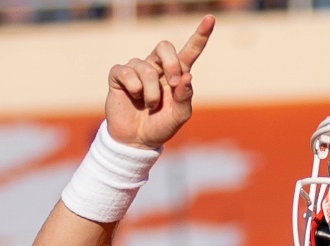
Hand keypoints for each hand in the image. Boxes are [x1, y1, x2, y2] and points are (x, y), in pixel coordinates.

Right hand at [105, 15, 214, 149]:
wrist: (136, 141)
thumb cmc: (160, 126)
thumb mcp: (179, 116)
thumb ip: (185, 98)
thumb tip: (187, 75)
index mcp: (176, 75)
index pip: (189, 51)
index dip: (200, 36)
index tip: (210, 19)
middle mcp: (157, 67)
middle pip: (164, 46)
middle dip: (171, 64)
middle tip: (173, 84)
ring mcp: (137, 70)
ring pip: (146, 67)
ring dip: (151, 91)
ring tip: (150, 105)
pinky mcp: (119, 76)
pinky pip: (126, 72)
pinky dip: (134, 87)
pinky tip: (134, 97)